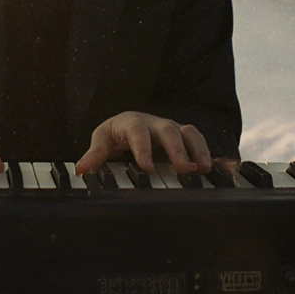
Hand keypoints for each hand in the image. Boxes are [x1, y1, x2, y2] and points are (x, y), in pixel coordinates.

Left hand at [75, 112, 213, 175]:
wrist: (128, 124)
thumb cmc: (115, 134)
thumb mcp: (102, 141)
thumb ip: (95, 155)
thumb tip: (81, 168)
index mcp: (131, 122)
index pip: (137, 131)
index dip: (142, 148)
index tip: (146, 167)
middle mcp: (155, 123)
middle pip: (168, 130)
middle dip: (176, 149)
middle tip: (182, 168)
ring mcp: (171, 129)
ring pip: (189, 133)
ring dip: (198, 150)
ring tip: (203, 169)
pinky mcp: (184, 138)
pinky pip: (199, 143)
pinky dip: (207, 154)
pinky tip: (213, 171)